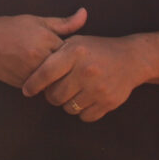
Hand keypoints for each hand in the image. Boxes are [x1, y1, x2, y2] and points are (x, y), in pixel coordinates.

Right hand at [0, 9, 86, 88]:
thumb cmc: (10, 28)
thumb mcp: (38, 21)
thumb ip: (64, 23)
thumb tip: (84, 14)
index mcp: (46, 41)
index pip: (72, 54)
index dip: (73, 55)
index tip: (73, 54)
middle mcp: (39, 58)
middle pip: (64, 70)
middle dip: (65, 69)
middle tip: (66, 66)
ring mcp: (30, 73)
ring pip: (53, 82)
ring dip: (54, 79)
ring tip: (49, 69)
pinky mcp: (22, 84)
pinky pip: (40, 88)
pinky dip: (41, 84)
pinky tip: (38, 75)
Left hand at [22, 36, 143, 122]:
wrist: (131, 59)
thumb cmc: (97, 50)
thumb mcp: (76, 42)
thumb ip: (55, 53)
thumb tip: (29, 69)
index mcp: (75, 53)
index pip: (45, 74)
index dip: (32, 85)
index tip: (27, 90)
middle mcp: (86, 71)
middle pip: (54, 96)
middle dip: (51, 95)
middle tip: (56, 90)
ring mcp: (98, 88)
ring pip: (68, 108)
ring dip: (67, 103)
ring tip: (74, 92)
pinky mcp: (108, 102)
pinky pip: (84, 116)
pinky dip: (82, 111)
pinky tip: (86, 98)